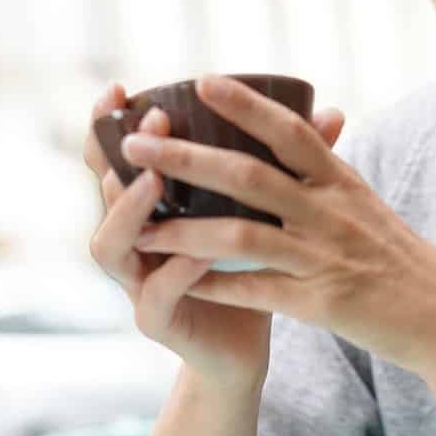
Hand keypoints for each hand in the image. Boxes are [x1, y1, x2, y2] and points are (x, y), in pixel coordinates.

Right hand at [83, 82, 346, 389]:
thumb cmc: (252, 271)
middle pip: (103, 192)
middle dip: (121, 156)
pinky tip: (195, 254)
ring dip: (131, 210)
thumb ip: (286, 165)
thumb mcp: (264, 213)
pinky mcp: (155, 322)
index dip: (105, 124)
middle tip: (152, 126)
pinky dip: (175, 271)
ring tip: (155, 183)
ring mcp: (137, 284)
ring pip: (110, 245)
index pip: (112, 158)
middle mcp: (133, 241)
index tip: (118, 88)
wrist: (246, 347)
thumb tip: (331, 113)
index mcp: (149, 208)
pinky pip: (154, 295)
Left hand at [121, 74, 435, 373]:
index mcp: (341, 182)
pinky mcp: (321, 304)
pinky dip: (215, 286)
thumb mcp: (366, 203)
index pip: (291, 130)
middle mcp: (332, 212)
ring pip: (243, 236)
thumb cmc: (400, 259)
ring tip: (140, 227)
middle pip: (250, 176)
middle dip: (187, 158)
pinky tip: (177, 284)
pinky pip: (257, 291)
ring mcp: (325, 257)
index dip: (246, 104)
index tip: (202, 79)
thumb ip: (330, 167)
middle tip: (136, 145)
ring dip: (184, 231)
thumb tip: (316, 116)